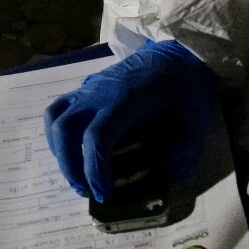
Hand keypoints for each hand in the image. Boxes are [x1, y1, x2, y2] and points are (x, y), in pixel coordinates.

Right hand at [43, 40, 213, 201]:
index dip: (95, 169)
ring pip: (54, 119)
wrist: (178, 54)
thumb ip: (180, 154)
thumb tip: (162, 179)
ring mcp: (87, 88)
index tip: (104, 194)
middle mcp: (99, 93)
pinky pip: (56, 109)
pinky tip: (69, 150)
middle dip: (70, 166)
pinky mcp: (84, 88)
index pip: (97, 137)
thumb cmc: (186, 87)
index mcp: (126, 101)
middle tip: (85, 190)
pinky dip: (55, 133)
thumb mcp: (194, 123)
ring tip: (74, 173)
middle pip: (66, 129)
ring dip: (58, 151)